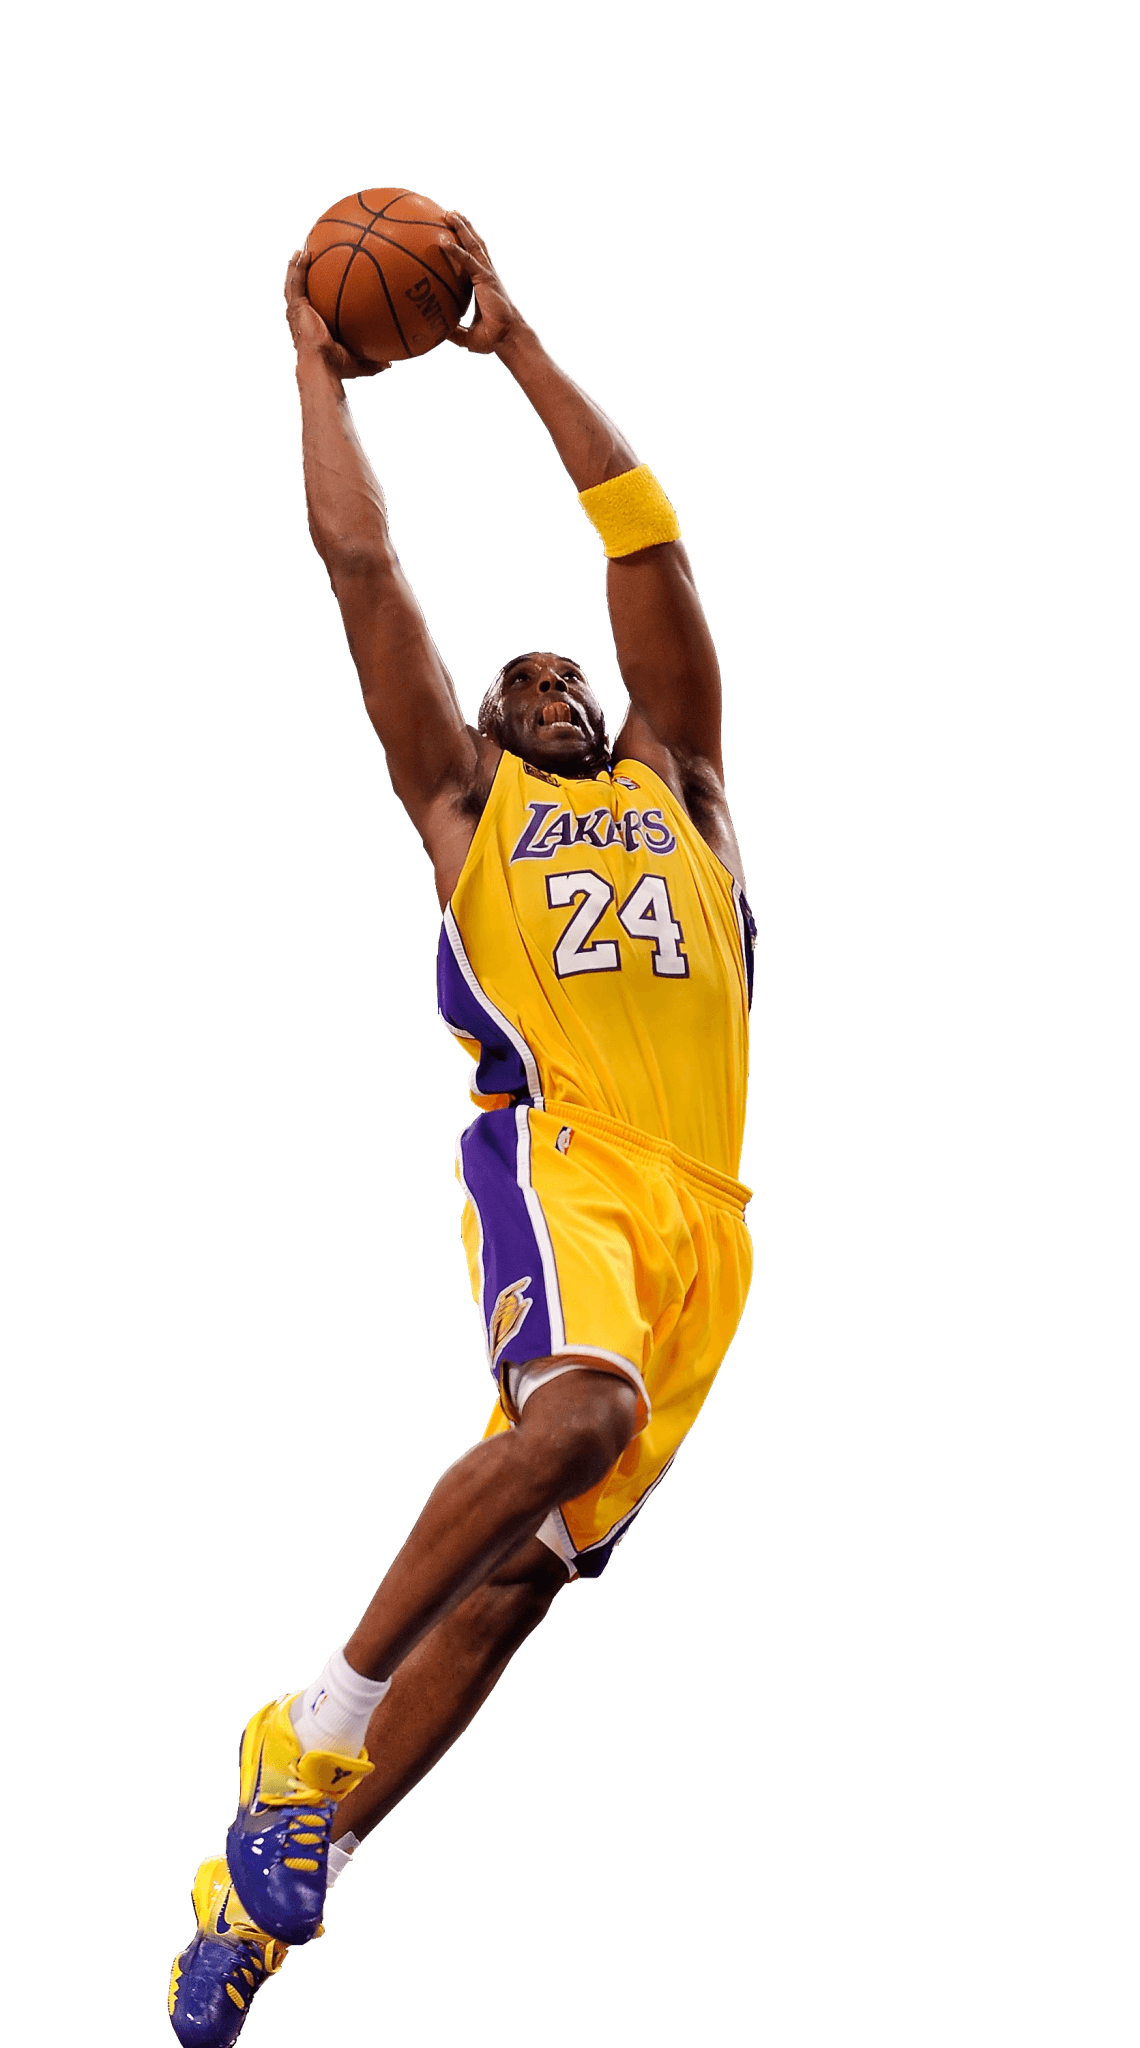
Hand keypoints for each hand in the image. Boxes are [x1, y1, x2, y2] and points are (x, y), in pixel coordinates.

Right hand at [283, 247, 389, 379]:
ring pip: (293, 283)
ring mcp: (296, 311)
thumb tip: (389, 364)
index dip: (314, 297)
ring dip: (296, 266)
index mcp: (311, 328)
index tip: (321, 286)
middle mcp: (301, 318)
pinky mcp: (296, 307)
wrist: (321, 365)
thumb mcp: (358, 362)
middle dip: (301, 276)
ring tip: (302, 250)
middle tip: (308, 260)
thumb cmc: (336, 367)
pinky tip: (304, 252)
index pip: (312, 309)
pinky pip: (296, 281)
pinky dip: (298, 266)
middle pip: (299, 292)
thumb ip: (372, 362)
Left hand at [439, 213, 525, 355]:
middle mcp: (486, 274)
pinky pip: (467, 261)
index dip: (465, 244)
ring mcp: (487, 274)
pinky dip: (456, 251)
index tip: (453, 233)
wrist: (508, 339)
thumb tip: (436, 332)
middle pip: (475, 244)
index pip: (473, 258)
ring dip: (462, 228)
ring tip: (451, 213)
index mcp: (483, 283)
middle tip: (451, 214)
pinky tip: (444, 242)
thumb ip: (453, 331)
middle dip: (464, 227)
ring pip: (473, 245)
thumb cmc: (493, 339)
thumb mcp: (467, 336)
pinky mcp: (485, 279)